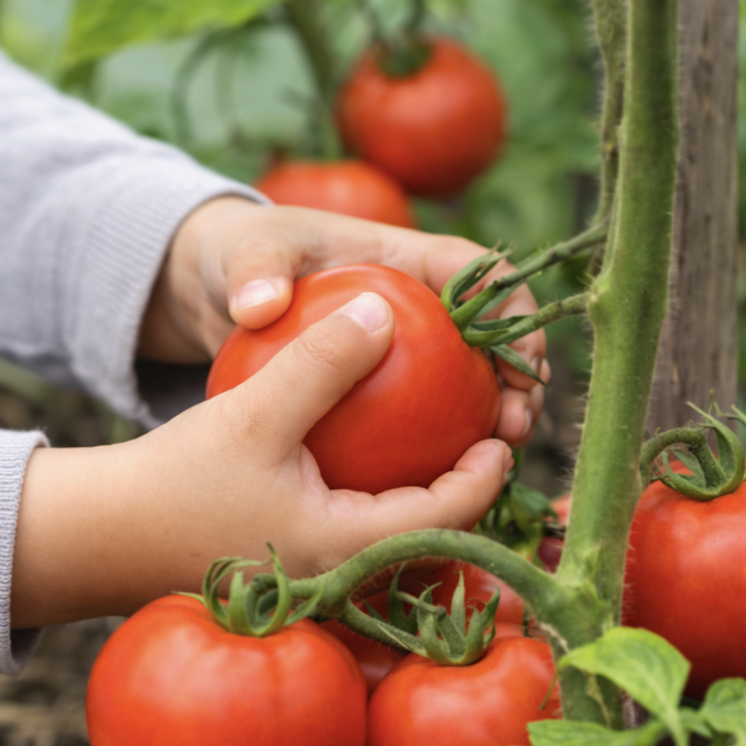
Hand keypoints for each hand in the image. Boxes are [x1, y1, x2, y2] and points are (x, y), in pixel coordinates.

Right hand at [13, 294, 511, 627]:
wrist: (102, 537)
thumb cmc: (174, 481)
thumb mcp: (254, 411)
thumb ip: (321, 362)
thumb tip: (385, 310)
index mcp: (348, 550)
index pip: (447, 516)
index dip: (486, 474)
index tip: (498, 429)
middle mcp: (342, 578)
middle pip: (433, 535)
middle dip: (468, 489)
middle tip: (483, 435)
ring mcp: (317, 580)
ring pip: (398, 537)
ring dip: (428, 493)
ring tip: (443, 444)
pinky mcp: (294, 570)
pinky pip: (360, 534)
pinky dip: (383, 497)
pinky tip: (376, 458)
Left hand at [139, 198, 547, 446]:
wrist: (223, 283)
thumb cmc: (244, 253)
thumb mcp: (246, 251)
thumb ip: (255, 270)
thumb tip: (259, 307)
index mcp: (411, 260)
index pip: (486, 276)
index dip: (517, 316)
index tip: (519, 364)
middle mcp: (423, 306)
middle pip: (495, 341)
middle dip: (521, 382)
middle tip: (514, 428)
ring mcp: (410, 350)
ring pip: (471, 387)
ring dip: (493, 423)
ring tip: (496, 465)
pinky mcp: (389, 388)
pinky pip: (422, 421)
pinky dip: (437, 452)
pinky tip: (431, 494)